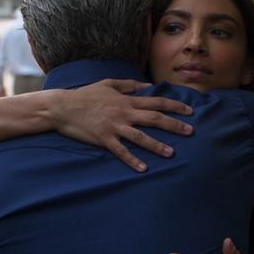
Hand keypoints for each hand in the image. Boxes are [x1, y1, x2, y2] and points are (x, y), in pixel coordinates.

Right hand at [45, 79, 193, 171]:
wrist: (63, 107)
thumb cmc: (85, 95)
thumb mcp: (108, 84)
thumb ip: (129, 85)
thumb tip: (147, 86)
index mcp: (127, 101)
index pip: (156, 102)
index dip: (174, 107)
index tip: (190, 111)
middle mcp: (124, 113)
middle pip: (154, 119)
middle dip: (174, 125)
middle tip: (190, 132)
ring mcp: (115, 127)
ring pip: (141, 137)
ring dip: (157, 145)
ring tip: (172, 153)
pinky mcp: (104, 139)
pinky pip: (121, 151)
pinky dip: (132, 160)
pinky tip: (143, 169)